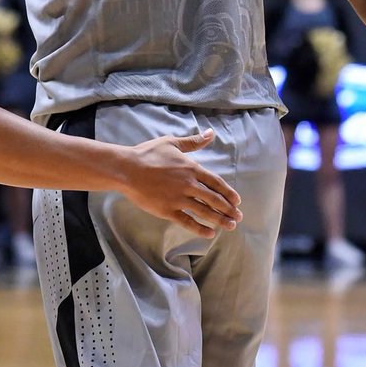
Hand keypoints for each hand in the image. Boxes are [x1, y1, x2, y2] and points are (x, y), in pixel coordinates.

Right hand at [119, 130, 242, 237]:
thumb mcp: (172, 143)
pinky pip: (188, 221)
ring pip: (204, 212)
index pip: (216, 183)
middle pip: (214, 199)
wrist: (127, 169)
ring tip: (230, 226)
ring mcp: (178, 199)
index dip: (228, 193)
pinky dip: (200, 228)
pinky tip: (210, 233)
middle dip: (228, 209)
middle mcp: (188, 184)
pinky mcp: (168, 210)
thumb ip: (193, 142)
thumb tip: (210, 133)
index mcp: (191, 168)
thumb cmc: (148, 154)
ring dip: (220, 220)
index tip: (237, 201)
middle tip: (238, 216)